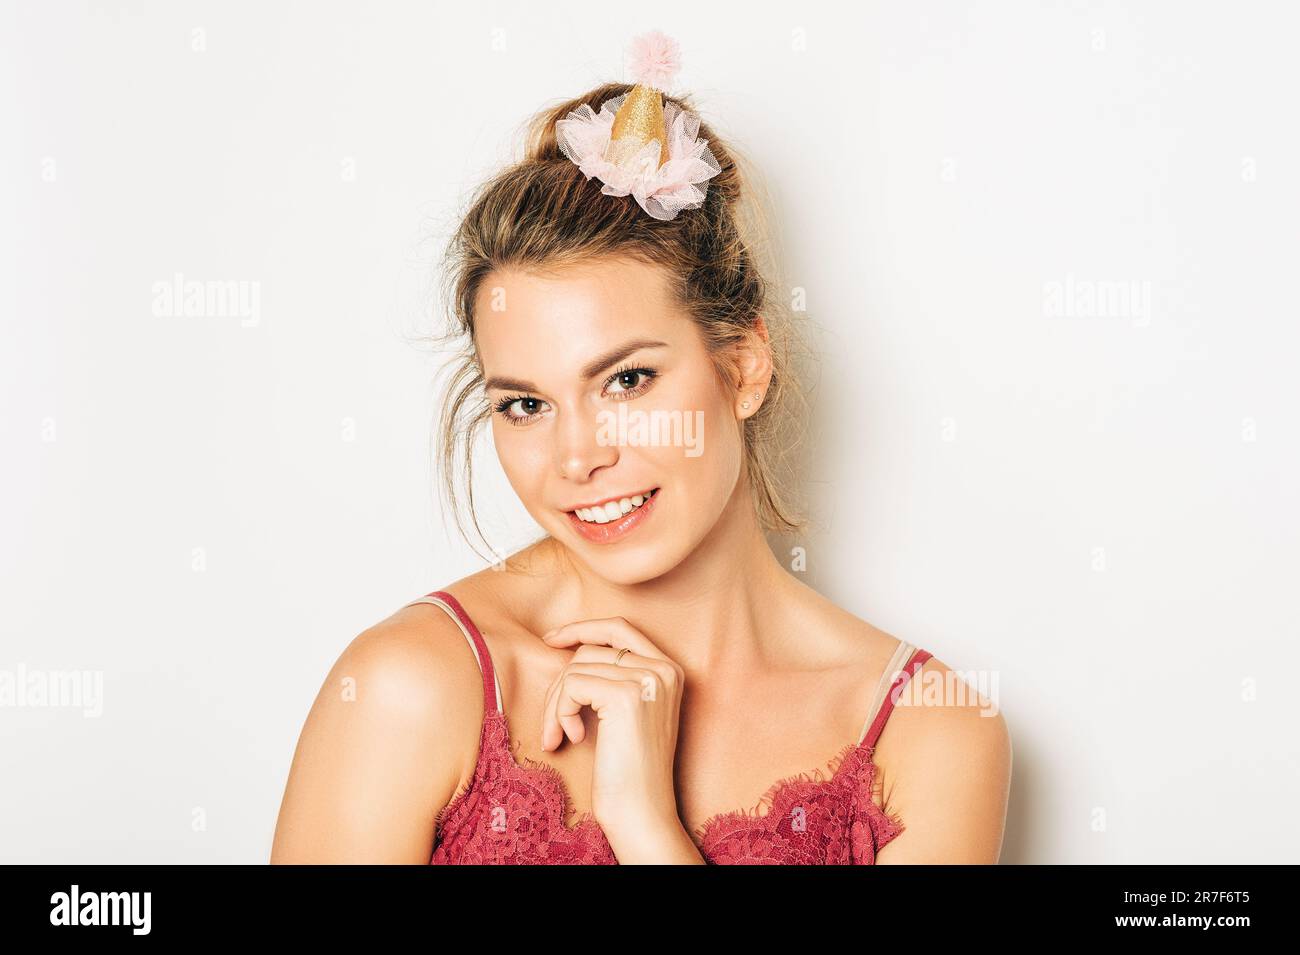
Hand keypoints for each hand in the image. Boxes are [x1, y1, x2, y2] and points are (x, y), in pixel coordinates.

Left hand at [540, 616, 685, 839]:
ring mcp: (648, 680)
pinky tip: (573, 739)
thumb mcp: (626, 713)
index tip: (551, 639)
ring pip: (576, 667)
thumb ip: (613, 676)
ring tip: (560, 736)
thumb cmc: (628, 770)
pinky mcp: (626, 696)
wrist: (641, 811)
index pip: (620, 627)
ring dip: (557, 704)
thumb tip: (569, 647)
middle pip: (590, 650)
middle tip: (552, 722)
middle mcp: (664, 669)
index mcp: (669, 670)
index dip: (582, 628)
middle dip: (561, 684)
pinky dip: (561, 713)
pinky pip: (572, 685)